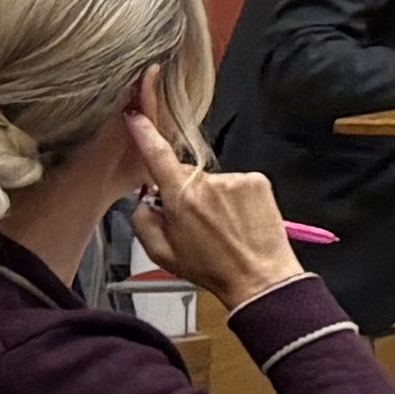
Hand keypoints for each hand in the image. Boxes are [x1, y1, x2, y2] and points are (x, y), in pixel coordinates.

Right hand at [120, 121, 313, 306]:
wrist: (260, 277)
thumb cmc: (212, 268)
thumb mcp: (160, 253)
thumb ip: (142, 220)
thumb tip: (144, 201)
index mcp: (181, 197)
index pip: (157, 155)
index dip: (144, 133)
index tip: (135, 116)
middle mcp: (210, 183)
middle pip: (185, 175)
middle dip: (184, 193)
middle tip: (195, 224)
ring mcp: (237, 179)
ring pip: (213, 182)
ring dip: (213, 199)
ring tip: (222, 228)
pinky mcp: (258, 181)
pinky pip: (236, 184)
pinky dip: (234, 199)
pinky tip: (239, 221)